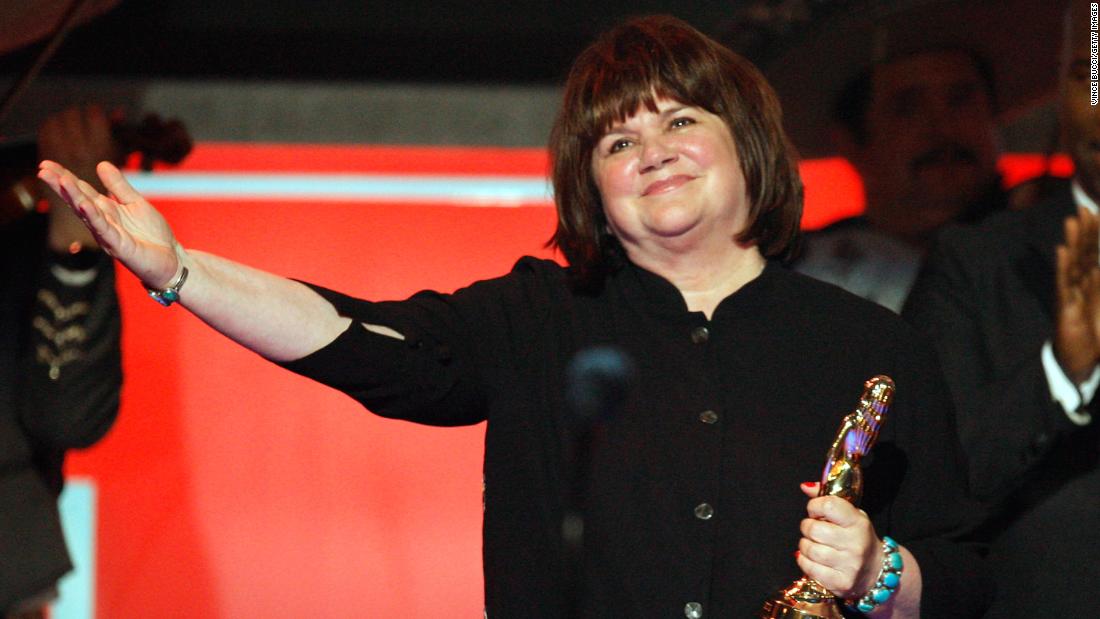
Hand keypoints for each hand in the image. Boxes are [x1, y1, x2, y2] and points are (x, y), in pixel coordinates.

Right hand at [38, 160, 181, 288]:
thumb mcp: (135, 203)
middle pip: (78, 201)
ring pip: (88, 214)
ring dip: (74, 197)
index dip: (65, 178)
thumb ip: (118, 186)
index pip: (82, 191)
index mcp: (106, 211)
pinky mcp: (119, 247)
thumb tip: (101, 164)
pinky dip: (94, 217)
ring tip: (61, 180)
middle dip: (61, 186)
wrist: (172, 259)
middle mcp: (102, 223)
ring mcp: (108, 235)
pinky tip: (84, 205)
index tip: (46, 165)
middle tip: (42, 170)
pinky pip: (104, 230)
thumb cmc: (153, 235)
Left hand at [796, 482, 882, 599]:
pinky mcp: (840, 583)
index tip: (816, 511)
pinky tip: (813, 559)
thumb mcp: (850, 515)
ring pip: (809, 549)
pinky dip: (804, 561)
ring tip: (815, 544)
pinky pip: (808, 567)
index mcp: (858, 522)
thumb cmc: (858, 538)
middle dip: (808, 527)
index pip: (828, 505)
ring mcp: (849, 565)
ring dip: (805, 545)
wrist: (877, 571)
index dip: (815, 506)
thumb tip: (805, 486)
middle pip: (814, 529)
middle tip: (814, 530)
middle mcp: (856, 543)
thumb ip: (828, 499)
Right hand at [1054, 207, 1099, 383]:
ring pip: (1073, 265)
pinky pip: (1064, 285)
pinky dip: (1063, 267)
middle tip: (1085, 208)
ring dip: (1073, 243)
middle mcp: (1083, 289)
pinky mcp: (1066, 311)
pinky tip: (1063, 251)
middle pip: (1084, 255)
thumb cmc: (1096, 341)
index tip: (1096, 214)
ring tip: (1072, 221)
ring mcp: (1073, 297)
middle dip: (1086, 232)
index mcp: (1096, 287)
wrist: (1082, 368)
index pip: (1096, 256)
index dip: (1097, 236)